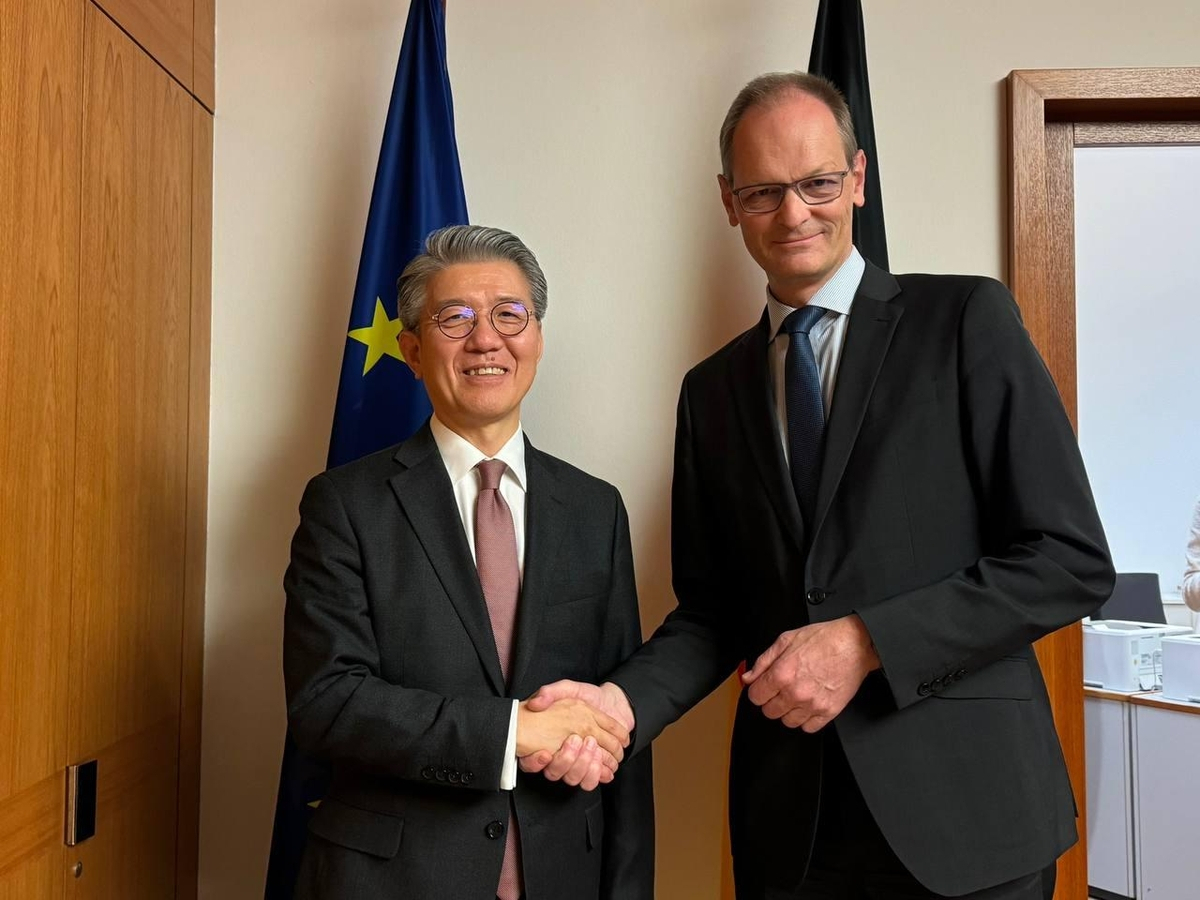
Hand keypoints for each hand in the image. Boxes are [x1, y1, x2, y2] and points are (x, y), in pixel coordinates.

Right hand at [519, 681, 634, 788]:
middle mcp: (562, 753)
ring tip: (594, 749)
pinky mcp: (594, 767)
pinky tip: (604, 764)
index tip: (544, 754)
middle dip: (567, 759)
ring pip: (573, 777)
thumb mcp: (567, 688)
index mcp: (551, 737)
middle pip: (556, 770)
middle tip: (577, 740)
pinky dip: (597, 774)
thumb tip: (535, 703)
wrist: (614, 702)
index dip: (535, 762)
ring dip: (584, 765)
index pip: (531, 760)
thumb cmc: (589, 695)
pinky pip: (589, 781)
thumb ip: (550, 693)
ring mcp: (578, 762)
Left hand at [741, 614, 879, 731]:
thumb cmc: (823, 639)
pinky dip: (806, 720)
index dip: (758, 690)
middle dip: (772, 700)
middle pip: (769, 712)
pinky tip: (809, 705)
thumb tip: (748, 677)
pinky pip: (808, 728)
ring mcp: (812, 705)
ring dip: (788, 711)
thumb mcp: (785, 640)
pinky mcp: (828, 712)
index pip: (755, 697)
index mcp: (781, 674)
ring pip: (787, 722)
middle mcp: (795, 692)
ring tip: (797, 696)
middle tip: (782, 689)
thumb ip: (763, 661)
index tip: (765, 687)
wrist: (854, 644)